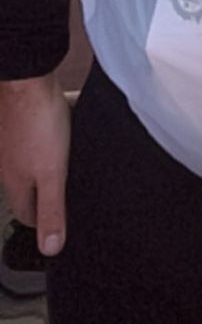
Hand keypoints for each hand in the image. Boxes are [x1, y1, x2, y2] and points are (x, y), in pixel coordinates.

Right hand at [0, 74, 70, 255]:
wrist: (27, 76)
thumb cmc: (38, 122)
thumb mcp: (52, 173)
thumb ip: (52, 209)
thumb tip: (50, 247)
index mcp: (16, 181)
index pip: (26, 213)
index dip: (42, 222)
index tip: (55, 226)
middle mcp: (9, 162)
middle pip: (28, 185)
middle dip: (47, 192)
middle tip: (66, 194)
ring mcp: (12, 138)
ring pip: (31, 159)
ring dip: (49, 162)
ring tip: (71, 161)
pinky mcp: (18, 117)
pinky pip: (37, 133)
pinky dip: (52, 135)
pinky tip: (68, 125)